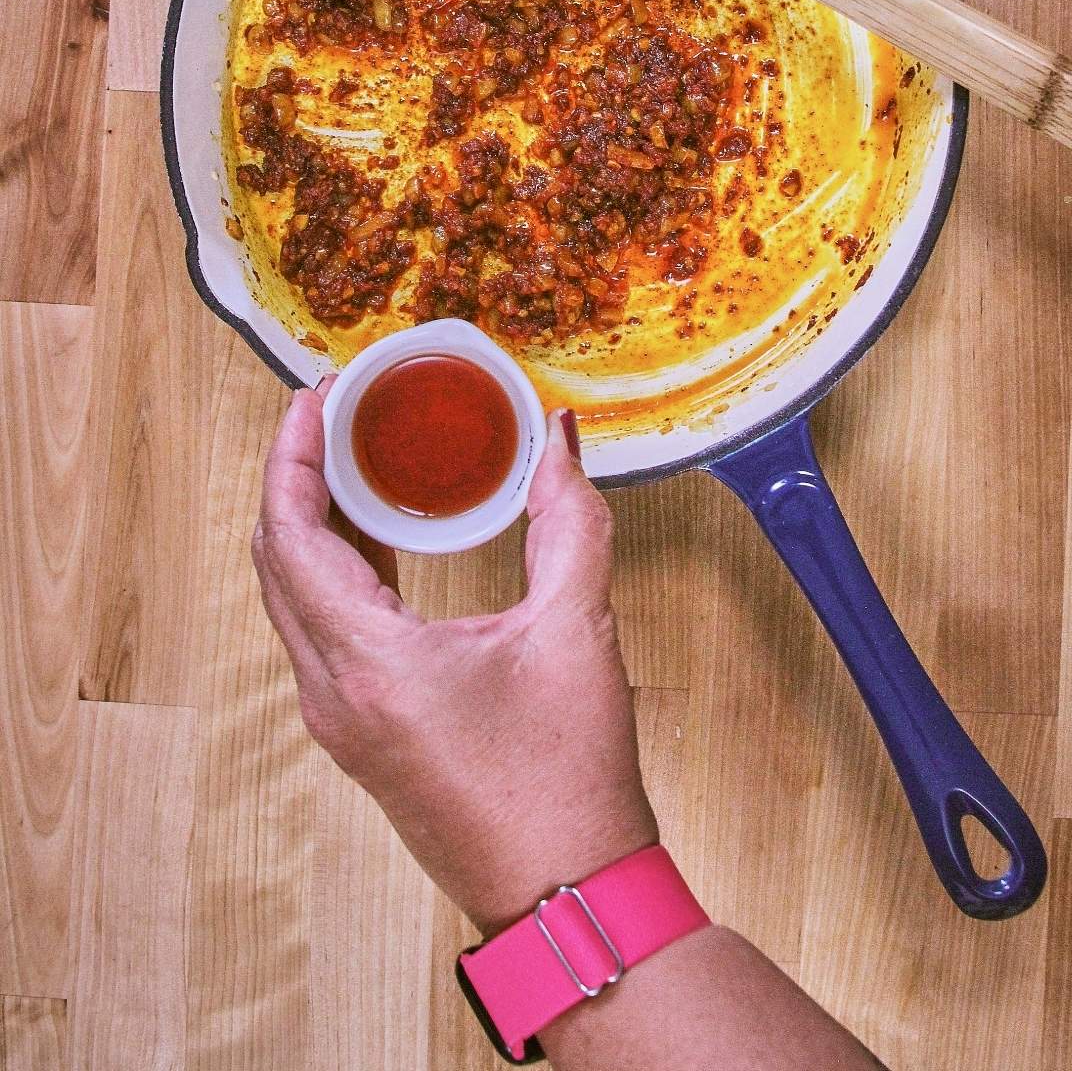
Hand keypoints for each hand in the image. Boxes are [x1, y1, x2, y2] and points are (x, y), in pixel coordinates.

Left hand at [252, 386, 657, 932]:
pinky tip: (379, 536)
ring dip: (310, 522)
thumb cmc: (567, 781)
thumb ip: (569, 522)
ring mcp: (341, 721)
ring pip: (292, 599)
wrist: (568, 896)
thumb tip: (560, 439)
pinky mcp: (363, 735)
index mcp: (368, 664)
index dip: (292, 454)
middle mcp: (333, 694)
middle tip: (335, 412)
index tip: (317, 395)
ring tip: (355, 458)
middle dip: (295, 476)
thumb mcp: (575, 632)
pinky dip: (333, 569)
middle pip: (274, 561)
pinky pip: (320, 632)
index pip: (288, 536)